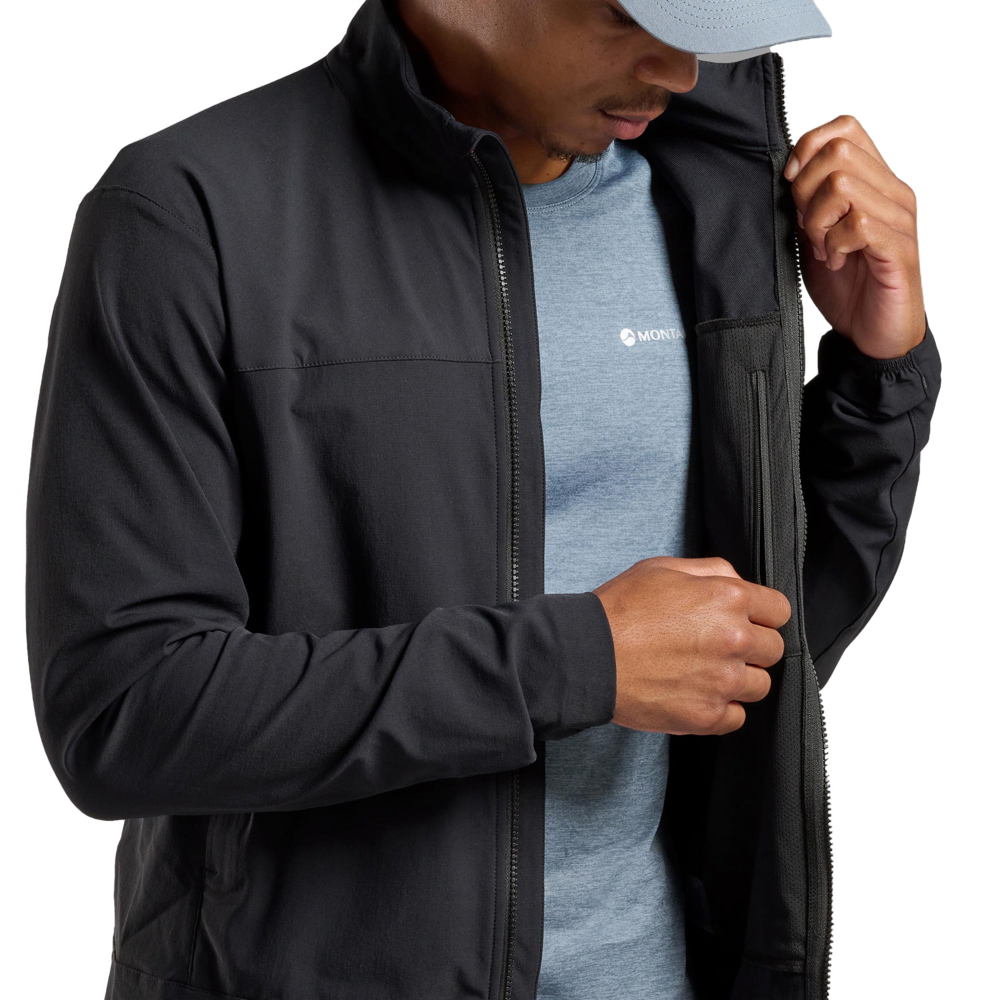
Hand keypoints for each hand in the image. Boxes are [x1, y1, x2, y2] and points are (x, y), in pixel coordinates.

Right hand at [592, 556, 790, 735]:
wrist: (586, 655)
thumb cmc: (619, 610)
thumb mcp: (663, 569)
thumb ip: (710, 571)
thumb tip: (736, 582)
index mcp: (727, 598)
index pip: (779, 610)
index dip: (762, 614)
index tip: (748, 620)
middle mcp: (734, 639)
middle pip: (773, 649)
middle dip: (751, 646)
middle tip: (717, 646)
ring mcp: (722, 681)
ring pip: (760, 685)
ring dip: (739, 679)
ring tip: (704, 671)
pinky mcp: (706, 716)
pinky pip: (737, 717)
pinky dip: (722, 709)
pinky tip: (697, 693)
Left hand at [783, 113, 926, 359]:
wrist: (873, 335)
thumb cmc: (846, 286)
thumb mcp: (815, 238)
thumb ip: (806, 205)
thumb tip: (787, 175)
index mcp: (875, 182)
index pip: (846, 126)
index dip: (807, 145)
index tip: (790, 184)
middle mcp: (893, 193)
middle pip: (838, 150)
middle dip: (805, 189)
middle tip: (808, 228)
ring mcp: (900, 220)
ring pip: (843, 185)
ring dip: (818, 220)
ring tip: (821, 248)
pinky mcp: (899, 250)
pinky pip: (859, 224)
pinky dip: (834, 243)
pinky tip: (834, 261)